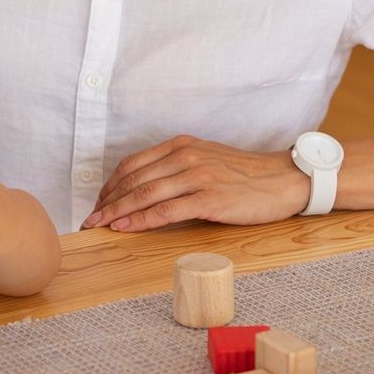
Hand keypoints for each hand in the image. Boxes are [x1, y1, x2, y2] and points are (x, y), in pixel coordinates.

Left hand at [84, 135, 311, 230]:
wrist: (284, 180)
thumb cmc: (246, 175)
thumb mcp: (207, 161)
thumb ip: (178, 169)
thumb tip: (147, 189)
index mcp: (182, 145)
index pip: (134, 164)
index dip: (111, 184)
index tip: (98, 202)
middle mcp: (186, 156)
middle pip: (134, 180)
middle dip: (107, 201)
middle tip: (89, 219)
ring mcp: (197, 176)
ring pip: (144, 195)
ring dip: (116, 212)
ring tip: (98, 227)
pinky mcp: (209, 198)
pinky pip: (164, 211)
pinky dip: (139, 220)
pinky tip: (124, 228)